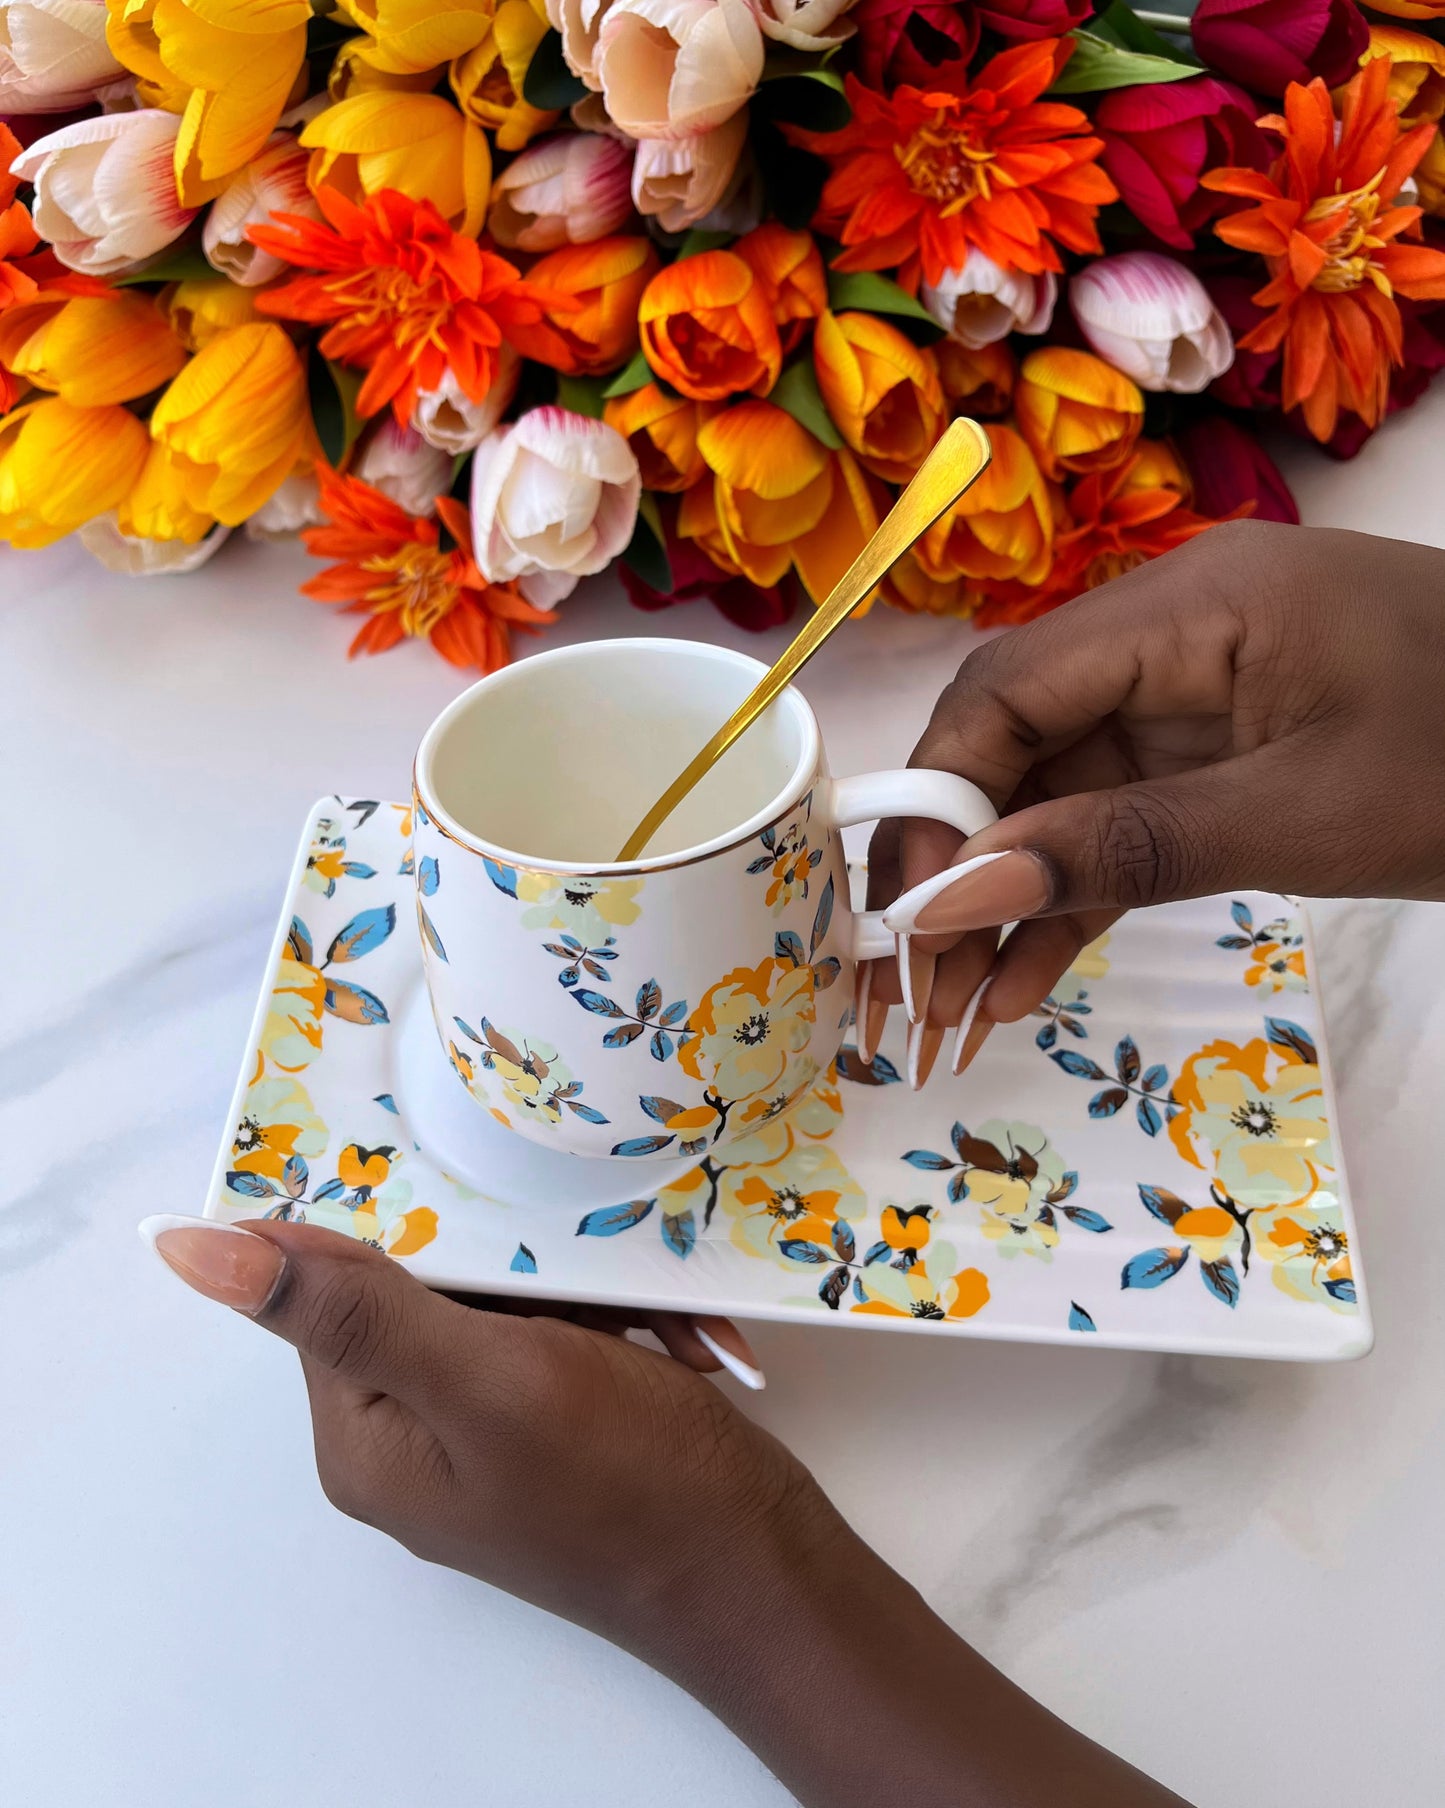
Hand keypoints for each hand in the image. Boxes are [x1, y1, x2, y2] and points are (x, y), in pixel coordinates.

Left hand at [144, 1214, 1190, 1807]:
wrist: (764, 1576)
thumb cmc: (626, 1483)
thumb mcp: (486, 1379)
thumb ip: (349, 1307)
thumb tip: (188, 1249)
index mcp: (366, 1436)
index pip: (341, 1284)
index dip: (418, 1225)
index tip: (491, 1188)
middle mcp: (412, 1439)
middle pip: (437, 1286)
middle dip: (532, 1266)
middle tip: (600, 1280)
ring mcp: (488, 1438)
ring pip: (515, 1301)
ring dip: (593, 1294)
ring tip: (656, 1325)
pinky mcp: (557, 1431)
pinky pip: (569, 1336)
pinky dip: (626, 1326)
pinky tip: (676, 1345)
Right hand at [864, 521, 1444, 1082]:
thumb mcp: (1299, 817)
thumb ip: (1122, 852)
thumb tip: (957, 896)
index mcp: (1183, 607)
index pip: (1005, 693)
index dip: (936, 802)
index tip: (903, 915)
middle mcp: (1165, 638)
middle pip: (1012, 746)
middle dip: (953, 866)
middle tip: (907, 986)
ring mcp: (1191, 699)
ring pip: (1055, 798)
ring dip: (1004, 901)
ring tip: (955, 1013)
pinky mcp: (1218, 756)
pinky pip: (1119, 824)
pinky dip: (1073, 898)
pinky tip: (1020, 982)